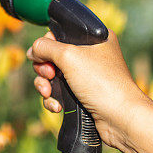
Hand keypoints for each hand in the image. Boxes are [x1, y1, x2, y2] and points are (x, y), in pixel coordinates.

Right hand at [27, 29, 152, 149]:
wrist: (120, 118)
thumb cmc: (102, 83)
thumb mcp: (69, 56)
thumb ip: (45, 47)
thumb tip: (32, 50)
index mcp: (94, 38)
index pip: (59, 34)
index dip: (47, 46)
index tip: (45, 58)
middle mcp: (91, 55)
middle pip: (52, 56)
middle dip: (44, 69)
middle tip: (48, 76)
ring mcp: (87, 77)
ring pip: (53, 76)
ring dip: (45, 86)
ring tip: (49, 94)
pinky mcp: (83, 96)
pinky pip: (59, 93)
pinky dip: (53, 99)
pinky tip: (58, 107)